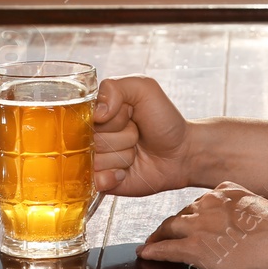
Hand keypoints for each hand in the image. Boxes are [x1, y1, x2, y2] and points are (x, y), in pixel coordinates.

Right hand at [93, 75, 194, 195]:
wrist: (181, 152)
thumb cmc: (163, 119)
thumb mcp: (145, 89)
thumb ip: (116, 87)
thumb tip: (97, 112)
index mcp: (97, 110)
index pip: (86, 115)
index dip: (111, 118)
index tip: (128, 115)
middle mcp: (92, 135)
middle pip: (92, 139)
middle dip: (122, 137)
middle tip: (136, 134)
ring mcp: (95, 159)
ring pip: (96, 160)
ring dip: (123, 156)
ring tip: (135, 150)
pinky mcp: (101, 181)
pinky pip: (96, 180)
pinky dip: (114, 176)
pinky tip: (127, 170)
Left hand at [136, 182, 267, 268]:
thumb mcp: (257, 202)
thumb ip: (242, 200)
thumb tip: (240, 204)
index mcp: (223, 192)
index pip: (199, 203)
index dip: (191, 214)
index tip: (187, 221)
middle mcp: (206, 204)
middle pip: (182, 214)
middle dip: (172, 225)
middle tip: (163, 234)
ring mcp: (198, 226)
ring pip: (170, 228)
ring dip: (158, 236)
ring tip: (150, 244)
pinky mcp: (195, 248)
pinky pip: (167, 249)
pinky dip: (153, 251)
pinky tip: (145, 254)